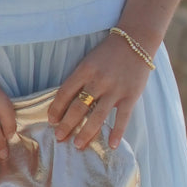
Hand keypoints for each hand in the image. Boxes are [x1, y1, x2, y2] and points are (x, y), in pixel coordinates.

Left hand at [47, 34, 154, 150]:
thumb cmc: (108, 53)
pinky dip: (117, 132)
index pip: (65, 93)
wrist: (135, 41)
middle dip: (67, 125)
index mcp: (84, 70)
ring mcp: (115, 89)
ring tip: (78, 145)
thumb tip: (66, 103)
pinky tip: (112, 145)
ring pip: (97, 116)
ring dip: (86, 132)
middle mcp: (98, 81)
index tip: (51, 121)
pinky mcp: (131, 95)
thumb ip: (79, 80)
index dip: (56, 109)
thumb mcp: (88, 61)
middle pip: (78, 108)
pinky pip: (122, 118)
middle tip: (59, 137)